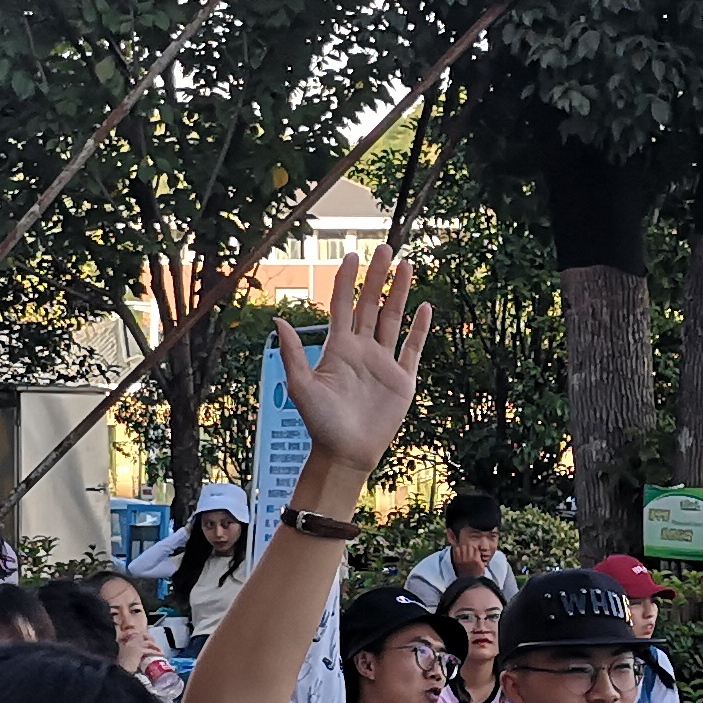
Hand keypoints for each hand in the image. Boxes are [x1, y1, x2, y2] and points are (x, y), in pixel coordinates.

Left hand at [278, 248, 432, 478]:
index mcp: (337, 348)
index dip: (347, 280)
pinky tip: (425, 308)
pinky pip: (413, 348)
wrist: (345, 454)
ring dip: (400, 293)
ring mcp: (383, 362)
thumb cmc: (320, 423)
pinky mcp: (402, 379)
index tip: (351, 256)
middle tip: (385, 248)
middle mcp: (361, 350)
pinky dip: (420, 329)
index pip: (343, 305)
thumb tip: (278, 320)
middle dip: (377, 277)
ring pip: (393, 319)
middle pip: (371, 305)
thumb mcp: (301, 387)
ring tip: (407, 266)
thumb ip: (293, 353)